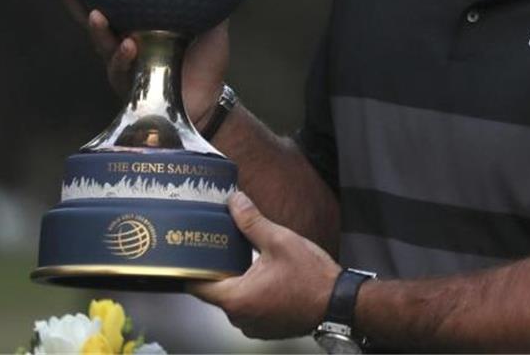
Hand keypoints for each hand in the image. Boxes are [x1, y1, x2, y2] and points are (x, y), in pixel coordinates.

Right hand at [52, 0, 230, 124]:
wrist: (212, 101)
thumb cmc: (206, 63)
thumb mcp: (212, 28)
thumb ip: (211, 3)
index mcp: (139, 24)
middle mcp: (124, 42)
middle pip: (90, 18)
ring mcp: (124, 65)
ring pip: (102, 44)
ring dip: (97, 29)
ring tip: (96, 14)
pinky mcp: (129, 87)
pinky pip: (121, 70)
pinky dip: (123, 58)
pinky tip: (128, 45)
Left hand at [189, 192, 339, 339]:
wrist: (338, 302)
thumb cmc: (312, 278)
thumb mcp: (279, 241)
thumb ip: (252, 222)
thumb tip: (235, 202)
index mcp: (237, 299)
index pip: (197, 285)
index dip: (192, 267)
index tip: (190, 253)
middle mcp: (241, 318)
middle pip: (215, 291)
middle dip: (220, 269)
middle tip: (224, 247)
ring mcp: (254, 326)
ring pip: (234, 300)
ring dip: (238, 282)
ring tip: (247, 259)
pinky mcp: (266, 327)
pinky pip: (249, 308)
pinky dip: (252, 294)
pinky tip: (265, 277)